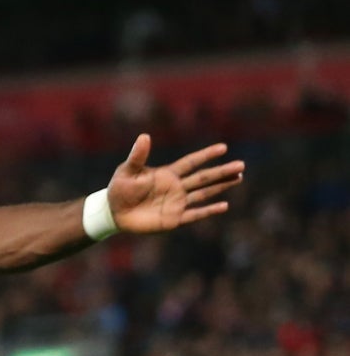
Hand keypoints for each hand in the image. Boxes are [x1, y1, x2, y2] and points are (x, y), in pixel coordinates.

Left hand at [106, 136, 244, 234]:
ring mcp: (177, 203)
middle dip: (222, 172)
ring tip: (239, 177)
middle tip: (241, 165)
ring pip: (204, 193)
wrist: (114, 212)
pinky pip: (194, 214)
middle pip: (203, 178)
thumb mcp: (127, 171)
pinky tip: (224, 205)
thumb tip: (144, 136)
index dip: (205, 155)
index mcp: (167, 174)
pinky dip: (209, 210)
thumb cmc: (120, 189)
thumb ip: (138, 156)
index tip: (223, 147)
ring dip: (221, 186)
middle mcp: (176, 187)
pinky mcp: (174, 219)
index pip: (191, 163)